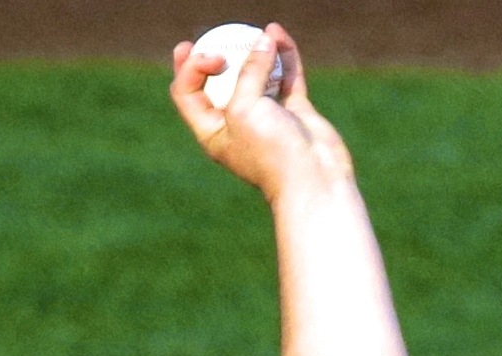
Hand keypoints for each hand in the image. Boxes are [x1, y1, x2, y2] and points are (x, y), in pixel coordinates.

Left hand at [167, 24, 353, 202]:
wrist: (313, 178)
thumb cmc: (270, 152)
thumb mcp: (244, 108)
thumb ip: (248, 71)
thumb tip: (263, 38)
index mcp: (212, 130)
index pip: (187, 93)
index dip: (191, 69)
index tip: (213, 57)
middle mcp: (236, 122)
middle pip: (219, 81)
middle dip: (219, 54)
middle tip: (222, 33)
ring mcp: (266, 116)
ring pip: (256, 75)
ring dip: (256, 50)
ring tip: (259, 30)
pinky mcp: (293, 110)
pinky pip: (285, 76)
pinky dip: (283, 55)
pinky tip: (278, 34)